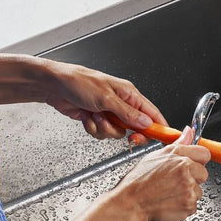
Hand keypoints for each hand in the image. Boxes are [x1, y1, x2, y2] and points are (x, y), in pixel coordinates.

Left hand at [42, 61, 165, 144]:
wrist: (54, 86)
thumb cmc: (78, 82)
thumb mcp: (106, 98)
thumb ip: (128, 113)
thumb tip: (147, 122)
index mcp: (129, 94)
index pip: (152, 113)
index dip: (160, 126)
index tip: (166, 138)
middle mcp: (121, 104)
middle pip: (136, 127)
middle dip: (128, 133)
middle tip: (129, 137)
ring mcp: (109, 113)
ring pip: (117, 133)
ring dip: (105, 128)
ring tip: (95, 115)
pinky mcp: (97, 120)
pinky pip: (102, 134)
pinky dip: (93, 128)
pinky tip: (87, 117)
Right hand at [66, 127, 211, 220]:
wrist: (129, 205)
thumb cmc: (137, 183)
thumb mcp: (155, 157)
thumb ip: (177, 144)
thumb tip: (189, 131)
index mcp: (177, 155)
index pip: (204, 153)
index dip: (198, 161)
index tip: (193, 166)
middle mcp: (185, 169)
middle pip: (203, 173)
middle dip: (193, 179)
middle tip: (175, 184)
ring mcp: (189, 187)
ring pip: (198, 191)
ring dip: (188, 194)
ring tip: (169, 194)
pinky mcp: (189, 204)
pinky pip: (193, 205)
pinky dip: (184, 207)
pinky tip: (170, 204)